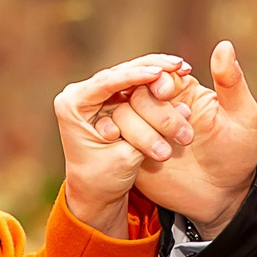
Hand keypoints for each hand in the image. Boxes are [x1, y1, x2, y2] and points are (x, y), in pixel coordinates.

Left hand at [54, 53, 192, 236]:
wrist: (94, 192)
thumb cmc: (104, 179)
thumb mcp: (126, 158)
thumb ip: (150, 132)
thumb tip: (184, 108)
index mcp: (72, 105)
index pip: (105, 83)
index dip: (133, 76)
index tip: (159, 72)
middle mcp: (81, 94)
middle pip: (119, 72)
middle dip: (150, 67)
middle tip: (177, 64)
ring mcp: (96, 95)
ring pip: (129, 74)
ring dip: (156, 69)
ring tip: (181, 66)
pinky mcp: (111, 99)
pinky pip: (134, 85)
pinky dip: (155, 81)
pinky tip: (176, 74)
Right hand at [128, 40, 256, 236]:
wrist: (223, 196)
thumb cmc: (237, 154)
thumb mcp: (242, 116)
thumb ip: (231, 81)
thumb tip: (224, 45)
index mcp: (183, 90)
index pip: (160, 72)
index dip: (158, 78)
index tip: (167, 90)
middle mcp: (159, 105)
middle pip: (138, 92)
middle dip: (156, 113)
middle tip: (185, 138)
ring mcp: (143, 128)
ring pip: (123, 115)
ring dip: (141, 132)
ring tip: (166, 155)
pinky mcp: (131, 151)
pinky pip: (116, 140)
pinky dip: (119, 142)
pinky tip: (131, 153)